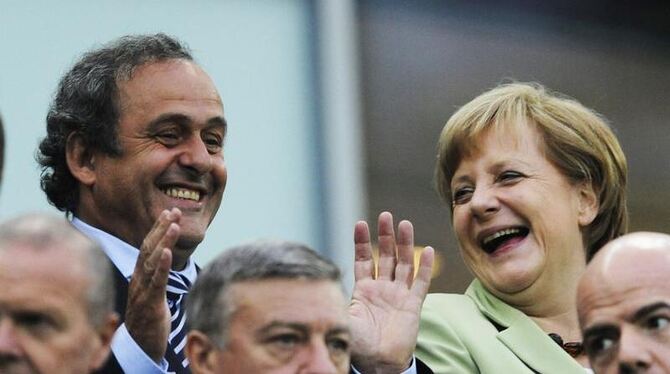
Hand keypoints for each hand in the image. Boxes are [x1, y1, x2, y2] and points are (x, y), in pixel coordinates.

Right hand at [125, 208, 180, 362]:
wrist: (139, 347)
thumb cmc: (148, 319)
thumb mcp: (153, 292)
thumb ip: (157, 275)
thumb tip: (164, 257)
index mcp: (140, 276)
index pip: (147, 246)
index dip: (157, 228)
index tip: (169, 212)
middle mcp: (138, 280)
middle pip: (148, 248)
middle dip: (161, 228)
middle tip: (173, 210)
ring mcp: (142, 291)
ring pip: (151, 262)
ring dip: (163, 241)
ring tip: (174, 225)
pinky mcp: (150, 304)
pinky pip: (155, 283)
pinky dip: (161, 266)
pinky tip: (167, 253)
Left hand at [349, 211, 433, 373]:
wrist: (377, 364)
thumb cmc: (358, 345)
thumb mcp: (342, 320)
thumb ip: (335, 303)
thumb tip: (317, 289)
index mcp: (363, 290)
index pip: (363, 260)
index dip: (362, 242)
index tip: (360, 223)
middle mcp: (382, 289)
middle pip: (385, 256)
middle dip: (385, 236)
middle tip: (386, 215)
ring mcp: (398, 295)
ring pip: (403, 264)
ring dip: (405, 244)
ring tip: (404, 223)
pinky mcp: (413, 306)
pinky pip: (420, 283)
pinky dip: (425, 267)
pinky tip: (429, 250)